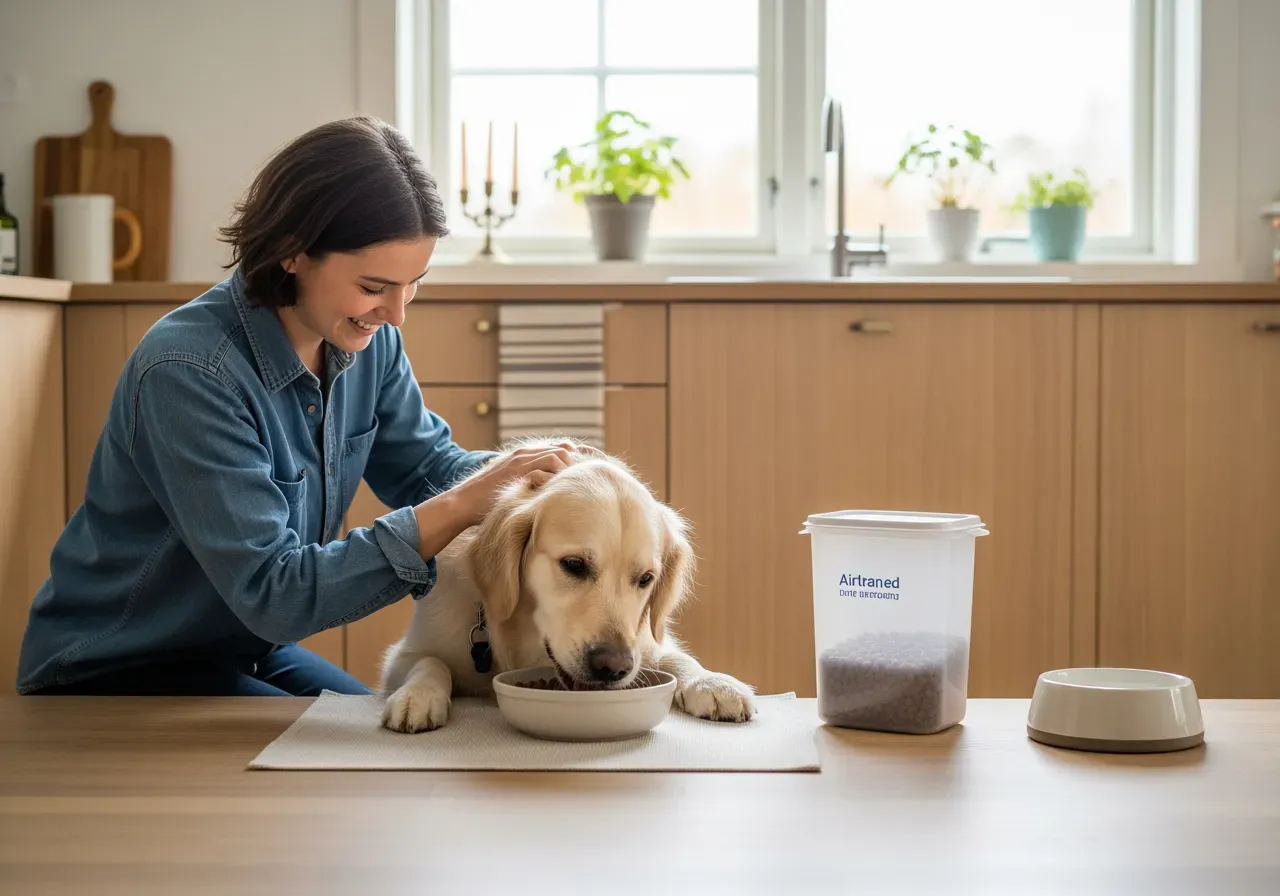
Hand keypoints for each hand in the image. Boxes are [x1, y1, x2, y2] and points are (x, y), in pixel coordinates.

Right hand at [452, 442, 579, 525]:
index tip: (591, 471)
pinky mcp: (519, 467)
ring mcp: (522, 459)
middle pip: (565, 448)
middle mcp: (525, 453)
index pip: (561, 448)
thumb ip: (532, 486)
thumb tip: (553, 497)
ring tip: (579, 486)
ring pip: (559, 454)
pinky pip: (549, 462)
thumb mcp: (515, 489)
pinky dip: (561, 472)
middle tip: (591, 479)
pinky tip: (566, 487)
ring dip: (571, 468)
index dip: (578, 458)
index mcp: (526, 456)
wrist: (464, 503)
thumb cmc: (488, 501)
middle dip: (581, 462)